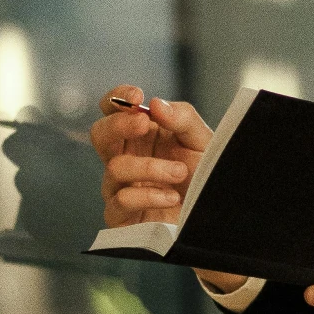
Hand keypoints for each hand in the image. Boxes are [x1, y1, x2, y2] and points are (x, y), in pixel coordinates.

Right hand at [90, 87, 244, 295]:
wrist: (214, 216)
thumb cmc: (204, 176)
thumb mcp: (202, 141)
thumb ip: (183, 118)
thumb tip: (155, 104)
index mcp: (140, 135)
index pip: (112, 109)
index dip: (117, 98)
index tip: (136, 96)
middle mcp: (125, 158)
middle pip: (99, 134)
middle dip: (118, 125)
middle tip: (143, 124)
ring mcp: (120, 187)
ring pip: (114, 168)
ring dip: (149, 167)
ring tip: (180, 172)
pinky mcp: (122, 217)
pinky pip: (120, 202)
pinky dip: (147, 196)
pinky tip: (171, 196)